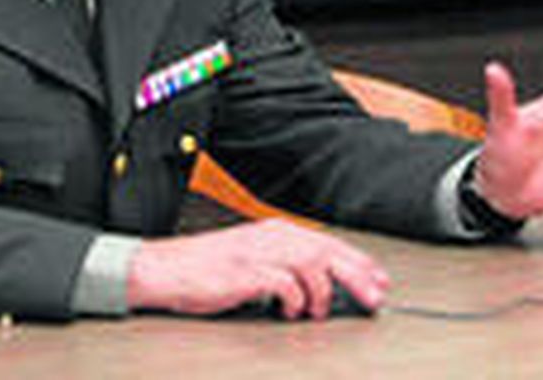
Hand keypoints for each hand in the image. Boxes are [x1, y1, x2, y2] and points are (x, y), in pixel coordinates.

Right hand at [126, 219, 387, 319]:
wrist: (164, 269)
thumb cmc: (206, 269)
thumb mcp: (252, 260)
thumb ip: (284, 267)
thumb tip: (320, 286)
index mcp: (275, 231)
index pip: (328, 243)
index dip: (358, 262)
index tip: (378, 281)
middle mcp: (271, 237)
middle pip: (327, 251)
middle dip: (357, 275)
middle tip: (374, 298)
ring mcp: (257, 253)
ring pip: (311, 264)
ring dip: (322, 291)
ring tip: (317, 311)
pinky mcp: (244, 272)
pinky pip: (284, 283)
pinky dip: (294, 299)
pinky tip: (291, 310)